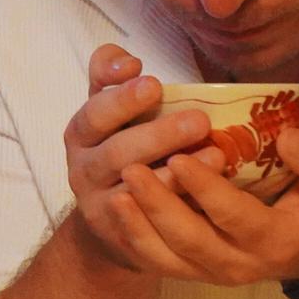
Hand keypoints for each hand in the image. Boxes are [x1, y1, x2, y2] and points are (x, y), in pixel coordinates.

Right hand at [65, 44, 213, 270]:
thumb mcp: (111, 110)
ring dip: (175, 174)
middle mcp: (84, 169)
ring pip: (134, 192)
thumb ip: (111, 77)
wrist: (108, 220)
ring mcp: (100, 206)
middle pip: (115, 152)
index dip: (121, 99)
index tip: (154, 82)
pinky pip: (151, 226)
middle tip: (199, 119)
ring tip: (216, 155)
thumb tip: (127, 61)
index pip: (94, 113)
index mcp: (82, 133)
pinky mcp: (123, 238)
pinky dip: (179, 209)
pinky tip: (207, 197)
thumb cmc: (121, 146)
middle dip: (157, 135)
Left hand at [116, 125, 298, 284]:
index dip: (205, 190)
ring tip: (117, 192)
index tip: (178, 157)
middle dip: (159, 206)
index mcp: (276, 240)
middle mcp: (241, 263)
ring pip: (168, 258)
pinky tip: (118, 209)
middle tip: (131, 168)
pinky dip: (136, 239)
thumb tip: (287, 138)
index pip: (234, 217)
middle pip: (191, 241)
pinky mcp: (195, 272)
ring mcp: (214, 273)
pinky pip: (159, 263)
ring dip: (140, 226)